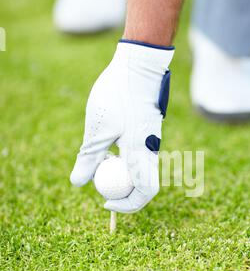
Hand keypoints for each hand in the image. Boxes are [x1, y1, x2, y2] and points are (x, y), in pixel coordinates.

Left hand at [70, 40, 173, 212]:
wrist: (137, 66)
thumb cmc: (117, 96)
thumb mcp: (97, 130)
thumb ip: (89, 158)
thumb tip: (78, 183)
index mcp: (142, 154)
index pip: (144, 192)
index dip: (126, 205)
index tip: (106, 204)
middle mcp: (151, 150)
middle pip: (142, 184)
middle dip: (122, 191)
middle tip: (99, 185)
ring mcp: (150, 140)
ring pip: (139, 169)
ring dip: (120, 173)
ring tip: (100, 160)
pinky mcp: (147, 131)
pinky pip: (138, 155)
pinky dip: (123, 159)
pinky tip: (108, 145)